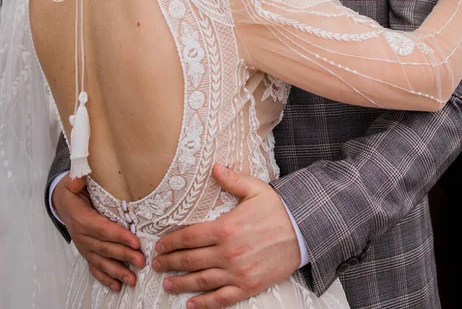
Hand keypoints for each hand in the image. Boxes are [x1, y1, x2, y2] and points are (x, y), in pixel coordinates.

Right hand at [52, 174, 145, 291]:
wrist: (61, 204)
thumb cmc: (72, 192)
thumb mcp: (72, 182)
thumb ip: (77, 179)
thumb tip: (80, 177)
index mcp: (82, 219)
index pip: (103, 229)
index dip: (119, 236)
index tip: (135, 241)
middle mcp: (82, 236)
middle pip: (105, 248)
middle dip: (124, 255)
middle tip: (141, 261)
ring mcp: (84, 247)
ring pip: (102, 261)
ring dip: (117, 271)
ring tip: (133, 280)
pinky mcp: (87, 253)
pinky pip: (95, 268)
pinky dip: (105, 278)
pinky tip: (117, 286)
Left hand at [152, 165, 300, 308]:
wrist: (304, 232)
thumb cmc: (278, 210)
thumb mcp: (256, 189)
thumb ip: (232, 180)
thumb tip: (214, 167)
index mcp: (226, 227)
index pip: (189, 237)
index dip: (170, 242)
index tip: (159, 246)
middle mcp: (228, 252)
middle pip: (190, 260)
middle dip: (170, 263)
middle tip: (157, 264)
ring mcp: (238, 272)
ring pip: (201, 281)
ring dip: (181, 283)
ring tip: (167, 284)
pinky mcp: (249, 286)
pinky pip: (222, 298)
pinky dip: (205, 304)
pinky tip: (191, 304)